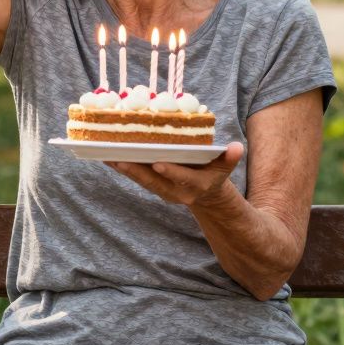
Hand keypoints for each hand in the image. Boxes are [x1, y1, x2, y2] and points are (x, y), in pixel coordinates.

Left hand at [106, 142, 243, 208]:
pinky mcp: (153, 186)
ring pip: (141, 180)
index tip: (158, 163)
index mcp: (196, 185)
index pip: (182, 178)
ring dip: (124, 168)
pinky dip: (123, 167)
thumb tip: (237, 148)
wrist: (207, 196)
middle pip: (154, 182)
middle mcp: (176, 192)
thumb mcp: (225, 167)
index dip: (171, 172)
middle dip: (136, 171)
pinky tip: (107, 155)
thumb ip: (230, 158)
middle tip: (119, 158)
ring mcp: (163, 190)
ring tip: (106, 154)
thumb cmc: (215, 174)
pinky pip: (136, 177)